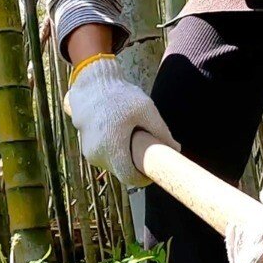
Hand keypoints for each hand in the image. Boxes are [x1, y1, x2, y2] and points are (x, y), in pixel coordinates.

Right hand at [63, 55, 174, 188]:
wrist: (92, 84)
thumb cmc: (120, 96)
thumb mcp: (146, 110)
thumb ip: (161, 132)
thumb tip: (177, 149)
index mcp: (113, 148)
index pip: (130, 178)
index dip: (144, 178)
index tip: (153, 171)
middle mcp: (97, 155)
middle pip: (122, 171)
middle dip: (135, 164)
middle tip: (146, 149)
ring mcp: (89, 152)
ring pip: (113, 164)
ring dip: (124, 156)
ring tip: (131, 136)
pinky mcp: (85, 146)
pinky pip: (104, 155)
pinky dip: (113, 149)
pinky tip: (119, 132)